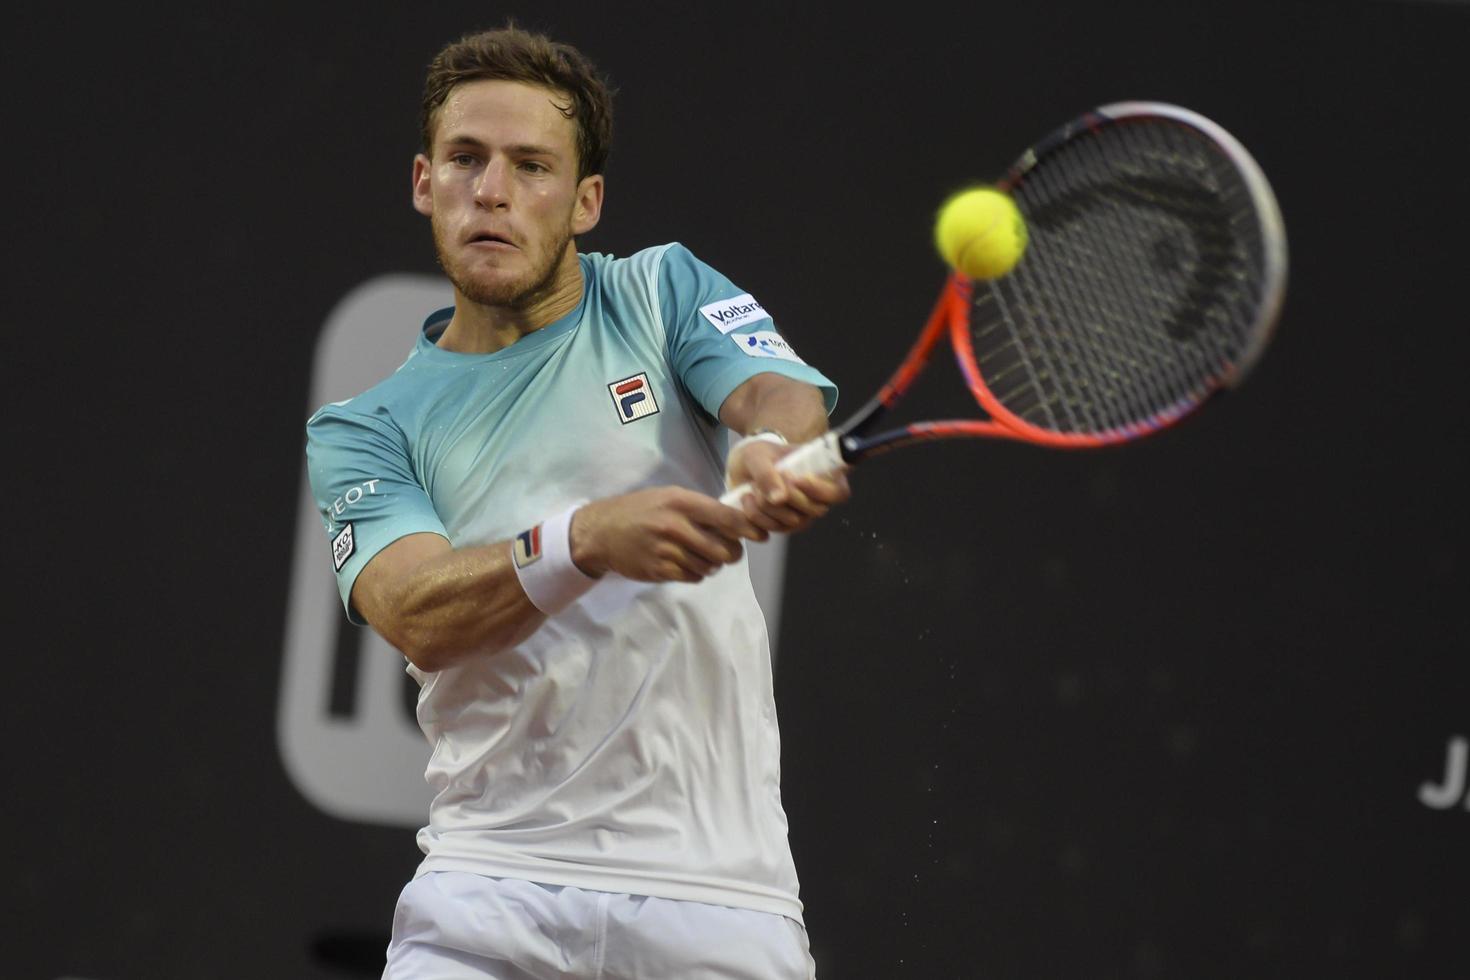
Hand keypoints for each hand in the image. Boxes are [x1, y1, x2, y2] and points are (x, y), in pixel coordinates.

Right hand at [570, 486, 768, 582]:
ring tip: (701, 555)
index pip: (725, 517)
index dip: (748, 528)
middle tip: (729, 551)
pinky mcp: (658, 570)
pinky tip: (686, 564)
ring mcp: (665, 550)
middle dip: (731, 552)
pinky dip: (695, 573)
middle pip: (722, 548)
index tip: (761, 534)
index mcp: (680, 502)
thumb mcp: (668, 496)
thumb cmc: (640, 510)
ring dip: (712, 564)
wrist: (601, 532)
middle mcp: (674, 525)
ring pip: (709, 565)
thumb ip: (700, 507)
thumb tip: (736, 521)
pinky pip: (692, 577)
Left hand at [726, 437, 850, 533]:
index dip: (821, 490)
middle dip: (787, 497)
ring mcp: (801, 515)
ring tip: (752, 487)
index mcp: (822, 474)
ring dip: (766, 507)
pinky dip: (754, 518)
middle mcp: (816, 498)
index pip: (839, 491)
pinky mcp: (782, 526)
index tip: (797, 480)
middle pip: (815, 510)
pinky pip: (771, 531)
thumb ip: (768, 474)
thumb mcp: (758, 455)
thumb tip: (780, 498)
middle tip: (765, 480)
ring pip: (792, 522)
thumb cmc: (760, 455)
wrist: (742, 468)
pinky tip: (746, 501)